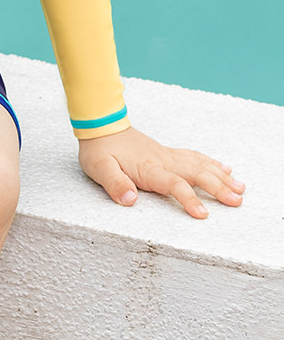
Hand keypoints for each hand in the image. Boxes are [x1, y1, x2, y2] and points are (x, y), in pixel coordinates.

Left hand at [78, 124, 244, 218]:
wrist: (101, 125)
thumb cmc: (99, 150)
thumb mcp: (100, 169)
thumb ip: (114, 184)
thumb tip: (129, 199)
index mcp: (148, 169)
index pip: (174, 185)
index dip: (189, 199)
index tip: (203, 214)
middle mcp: (162, 161)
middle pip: (195, 174)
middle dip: (218, 188)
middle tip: (237, 201)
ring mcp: (166, 156)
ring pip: (199, 165)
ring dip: (220, 176)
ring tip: (240, 188)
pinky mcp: (166, 153)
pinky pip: (194, 157)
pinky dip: (211, 163)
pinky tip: (224, 169)